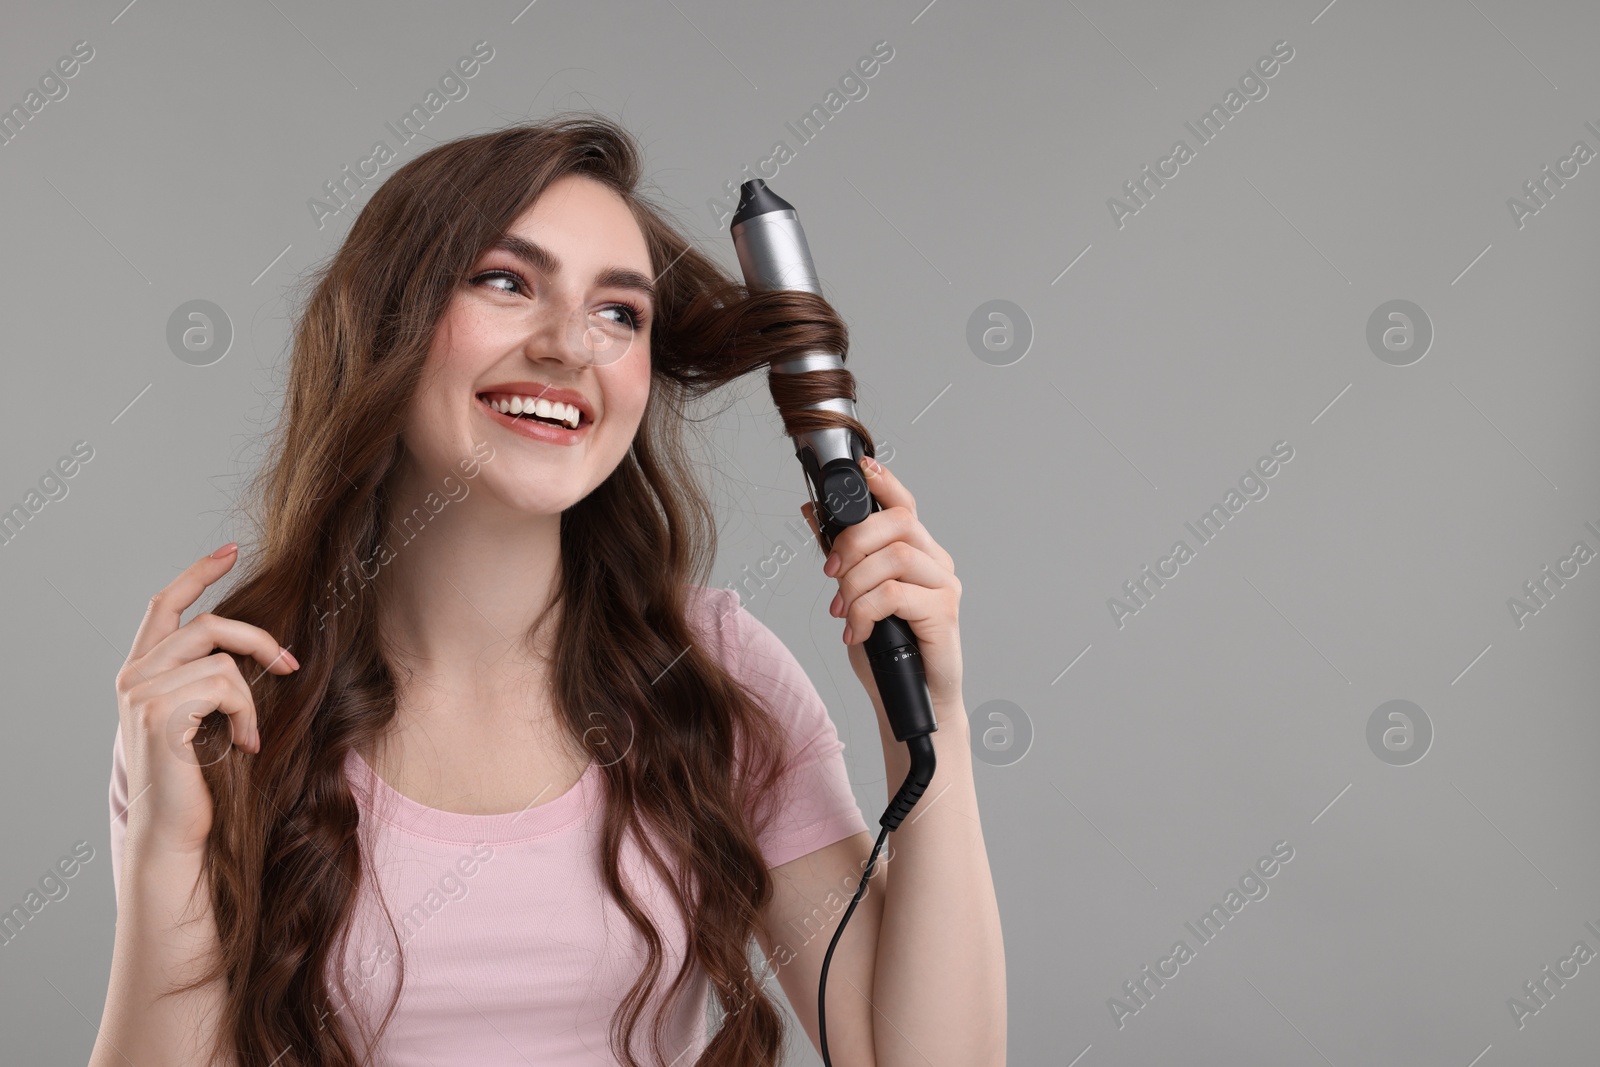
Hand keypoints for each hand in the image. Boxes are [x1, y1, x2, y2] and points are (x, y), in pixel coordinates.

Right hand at [114, 544, 299, 855]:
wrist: (176, 832)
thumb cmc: (198, 778)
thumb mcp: (202, 717)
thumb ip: (208, 677)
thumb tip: (257, 646)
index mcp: (141, 671)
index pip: (163, 605)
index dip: (197, 573)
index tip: (230, 550)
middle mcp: (132, 677)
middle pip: (206, 624)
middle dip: (257, 639)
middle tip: (290, 664)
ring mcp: (140, 693)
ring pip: (222, 660)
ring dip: (251, 697)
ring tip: (249, 734)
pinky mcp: (158, 713)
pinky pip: (224, 687)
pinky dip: (246, 714)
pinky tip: (244, 745)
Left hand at [802, 455, 963, 711]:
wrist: (909, 701)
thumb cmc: (887, 651)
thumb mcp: (854, 595)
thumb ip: (840, 555)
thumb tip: (812, 512)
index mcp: (918, 553)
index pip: (905, 504)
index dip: (884, 482)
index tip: (860, 468)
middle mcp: (936, 563)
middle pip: (899, 523)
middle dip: (854, 542)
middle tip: (830, 574)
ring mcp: (944, 587)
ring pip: (895, 557)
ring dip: (856, 583)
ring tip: (844, 611)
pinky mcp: (943, 613)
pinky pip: (896, 594)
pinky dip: (866, 611)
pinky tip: (858, 631)